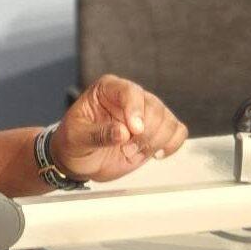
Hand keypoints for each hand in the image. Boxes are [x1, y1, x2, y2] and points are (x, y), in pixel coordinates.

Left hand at [52, 74, 186, 182]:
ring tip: (132, 152)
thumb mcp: (76, 139)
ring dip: (154, 142)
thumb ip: (98, 134)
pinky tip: (155, 153)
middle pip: (154, 108)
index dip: (135, 109)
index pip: (129, 91)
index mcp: (107, 89)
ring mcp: (146, 113)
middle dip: (144, 134)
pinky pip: (178, 131)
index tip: (134, 130)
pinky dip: (171, 144)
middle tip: (125, 149)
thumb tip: (122, 132)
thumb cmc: (73, 143)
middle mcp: (130, 97)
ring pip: (168, 121)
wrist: (78, 160)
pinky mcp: (157, 130)